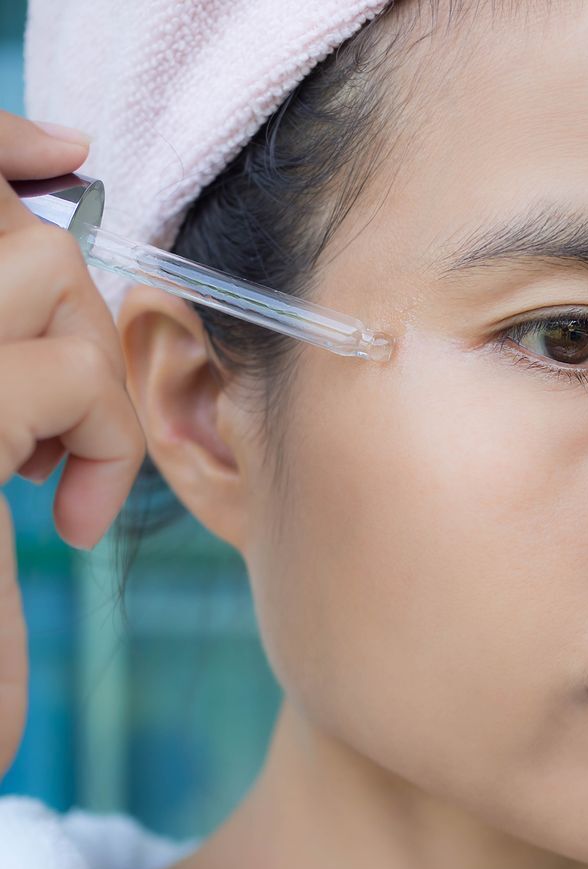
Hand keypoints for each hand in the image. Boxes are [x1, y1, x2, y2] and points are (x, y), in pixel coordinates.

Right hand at [0, 110, 145, 779]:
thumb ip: (7, 329)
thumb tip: (56, 178)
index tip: (61, 148)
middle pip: (11, 227)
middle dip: (68, 310)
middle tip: (59, 421)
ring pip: (41, 272)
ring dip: (79, 372)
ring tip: (45, 470)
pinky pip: (66, 372)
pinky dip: (99, 444)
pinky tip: (63, 523)